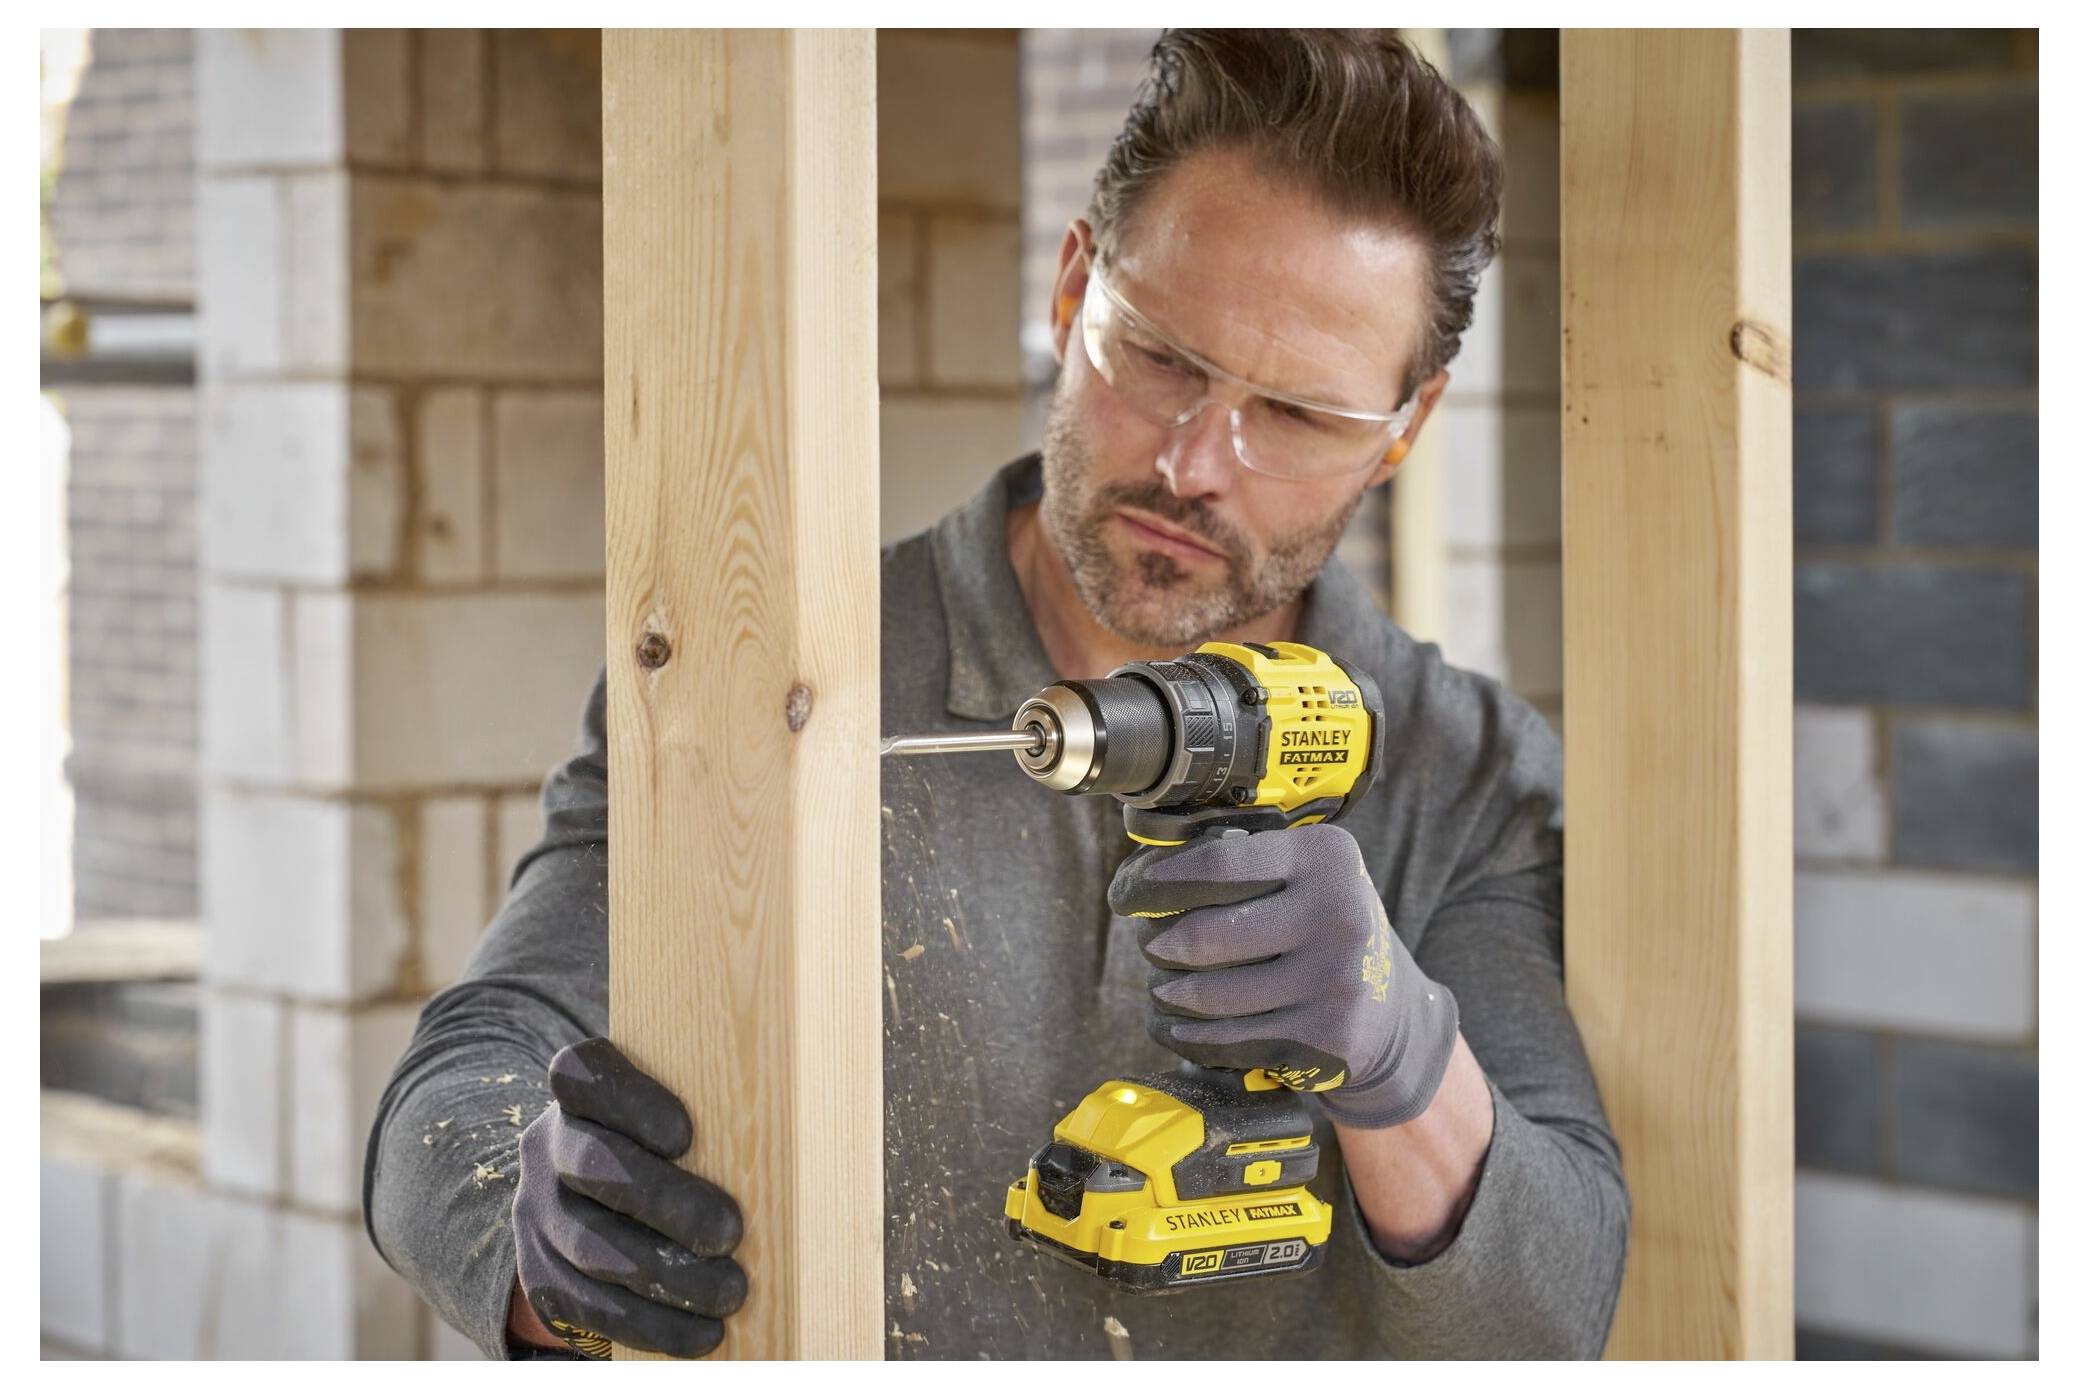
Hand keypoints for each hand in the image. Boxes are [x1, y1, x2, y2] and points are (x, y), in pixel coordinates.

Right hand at [511, 1038, 747, 1357]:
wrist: (590, 1204)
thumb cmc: (661, 1145)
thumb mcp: (670, 1112)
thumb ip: (706, 1111)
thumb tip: (790, 1135)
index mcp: (578, 1093)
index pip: (581, 1073)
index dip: (628, 1100)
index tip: (684, 1134)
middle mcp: (548, 1146)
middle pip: (593, 1165)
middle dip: (665, 1202)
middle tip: (730, 1231)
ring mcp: (537, 1213)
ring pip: (593, 1249)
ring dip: (667, 1279)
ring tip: (730, 1294)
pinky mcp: (541, 1274)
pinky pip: (590, 1307)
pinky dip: (650, 1325)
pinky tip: (702, 1334)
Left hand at [1108, 822, 1458, 1128]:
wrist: (1392, 1010)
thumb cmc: (1324, 929)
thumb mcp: (1303, 875)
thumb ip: (1240, 859)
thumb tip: (1141, 865)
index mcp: (1325, 857)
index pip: (1217, 863)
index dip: (1155, 881)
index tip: (1128, 894)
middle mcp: (1337, 914)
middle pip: (1204, 933)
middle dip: (1159, 943)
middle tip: (1152, 945)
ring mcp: (1336, 980)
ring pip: (1209, 994)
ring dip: (1169, 994)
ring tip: (1163, 988)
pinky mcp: (1326, 1036)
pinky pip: (1229, 1039)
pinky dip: (1189, 1035)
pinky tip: (1177, 1026)